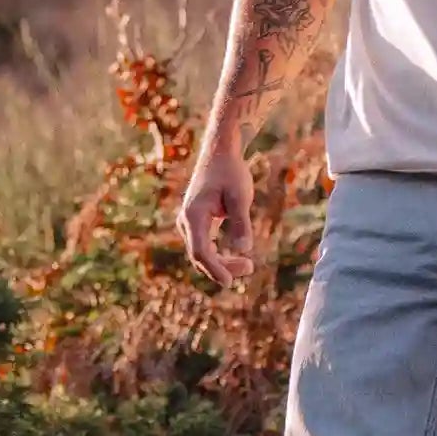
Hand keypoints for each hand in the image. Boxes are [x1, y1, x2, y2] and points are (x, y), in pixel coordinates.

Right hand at [177, 142, 255, 284]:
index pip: (200, 251)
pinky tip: (236, 258)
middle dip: (223, 267)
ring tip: (248, 266)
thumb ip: (241, 222)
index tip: (229, 283)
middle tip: (250, 268)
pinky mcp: (196, 222)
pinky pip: (204, 246)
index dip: (214, 269)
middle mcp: (186, 221)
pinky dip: (219, 255)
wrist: (220, 153)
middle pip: (200, 256)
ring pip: (202, 252)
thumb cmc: (231, 172)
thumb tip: (244, 249)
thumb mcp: (241, 196)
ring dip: (222, 263)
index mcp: (194, 216)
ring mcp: (189, 222)